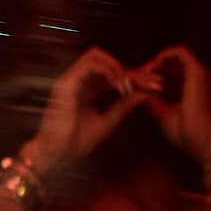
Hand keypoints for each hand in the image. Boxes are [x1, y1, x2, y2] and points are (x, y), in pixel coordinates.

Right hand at [26, 47, 149, 173]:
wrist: (55, 155)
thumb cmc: (75, 143)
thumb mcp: (107, 123)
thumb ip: (123, 107)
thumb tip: (144, 95)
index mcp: (88, 89)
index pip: (114, 74)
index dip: (136, 77)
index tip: (156, 86)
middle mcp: (79, 80)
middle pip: (107, 60)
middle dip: (131, 69)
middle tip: (150, 82)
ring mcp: (71, 79)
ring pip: (95, 55)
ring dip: (117, 66)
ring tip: (130, 84)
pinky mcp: (65, 83)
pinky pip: (88, 65)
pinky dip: (107, 71)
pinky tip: (119, 86)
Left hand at [135, 46, 210, 164]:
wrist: (200, 140)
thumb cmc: (185, 133)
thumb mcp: (164, 113)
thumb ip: (154, 100)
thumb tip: (139, 91)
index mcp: (198, 90)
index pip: (176, 76)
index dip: (158, 77)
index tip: (141, 83)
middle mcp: (202, 79)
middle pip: (175, 64)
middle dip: (155, 68)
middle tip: (138, 76)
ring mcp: (201, 73)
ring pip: (176, 57)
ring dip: (158, 62)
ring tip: (143, 73)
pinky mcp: (198, 70)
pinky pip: (179, 52)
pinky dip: (163, 57)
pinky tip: (151, 68)